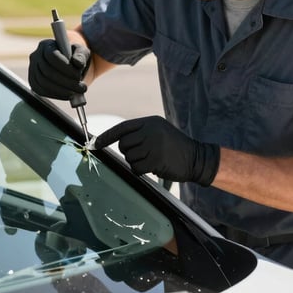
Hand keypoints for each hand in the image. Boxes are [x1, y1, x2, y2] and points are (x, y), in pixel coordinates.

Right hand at [28, 39, 90, 99]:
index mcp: (46, 45)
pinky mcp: (33, 82)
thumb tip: (77, 63)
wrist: (68, 65)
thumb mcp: (81, 52)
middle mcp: (36, 56)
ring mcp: (32, 70)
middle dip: (66, 82)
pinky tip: (68, 95)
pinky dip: (56, 95)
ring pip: (44, 82)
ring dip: (62, 90)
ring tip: (76, 92)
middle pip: (47, 71)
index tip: (78, 76)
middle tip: (81, 88)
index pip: (52, 56)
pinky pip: (41, 91)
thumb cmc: (74, 57)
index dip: (65, 67)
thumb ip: (81, 55)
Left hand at [94, 116, 219, 185]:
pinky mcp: (156, 160)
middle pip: (123, 145)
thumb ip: (140, 133)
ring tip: (151, 160)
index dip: (107, 136)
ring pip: (129, 157)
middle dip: (128, 153)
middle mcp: (150, 131)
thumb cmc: (175, 146)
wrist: (196, 158)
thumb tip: (117, 141)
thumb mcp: (159, 131)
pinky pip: (136, 168)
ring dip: (137, 162)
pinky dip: (141, 171)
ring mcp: (153, 145)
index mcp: (150, 122)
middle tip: (142, 155)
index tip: (96, 143)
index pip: (122, 128)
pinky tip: (152, 167)